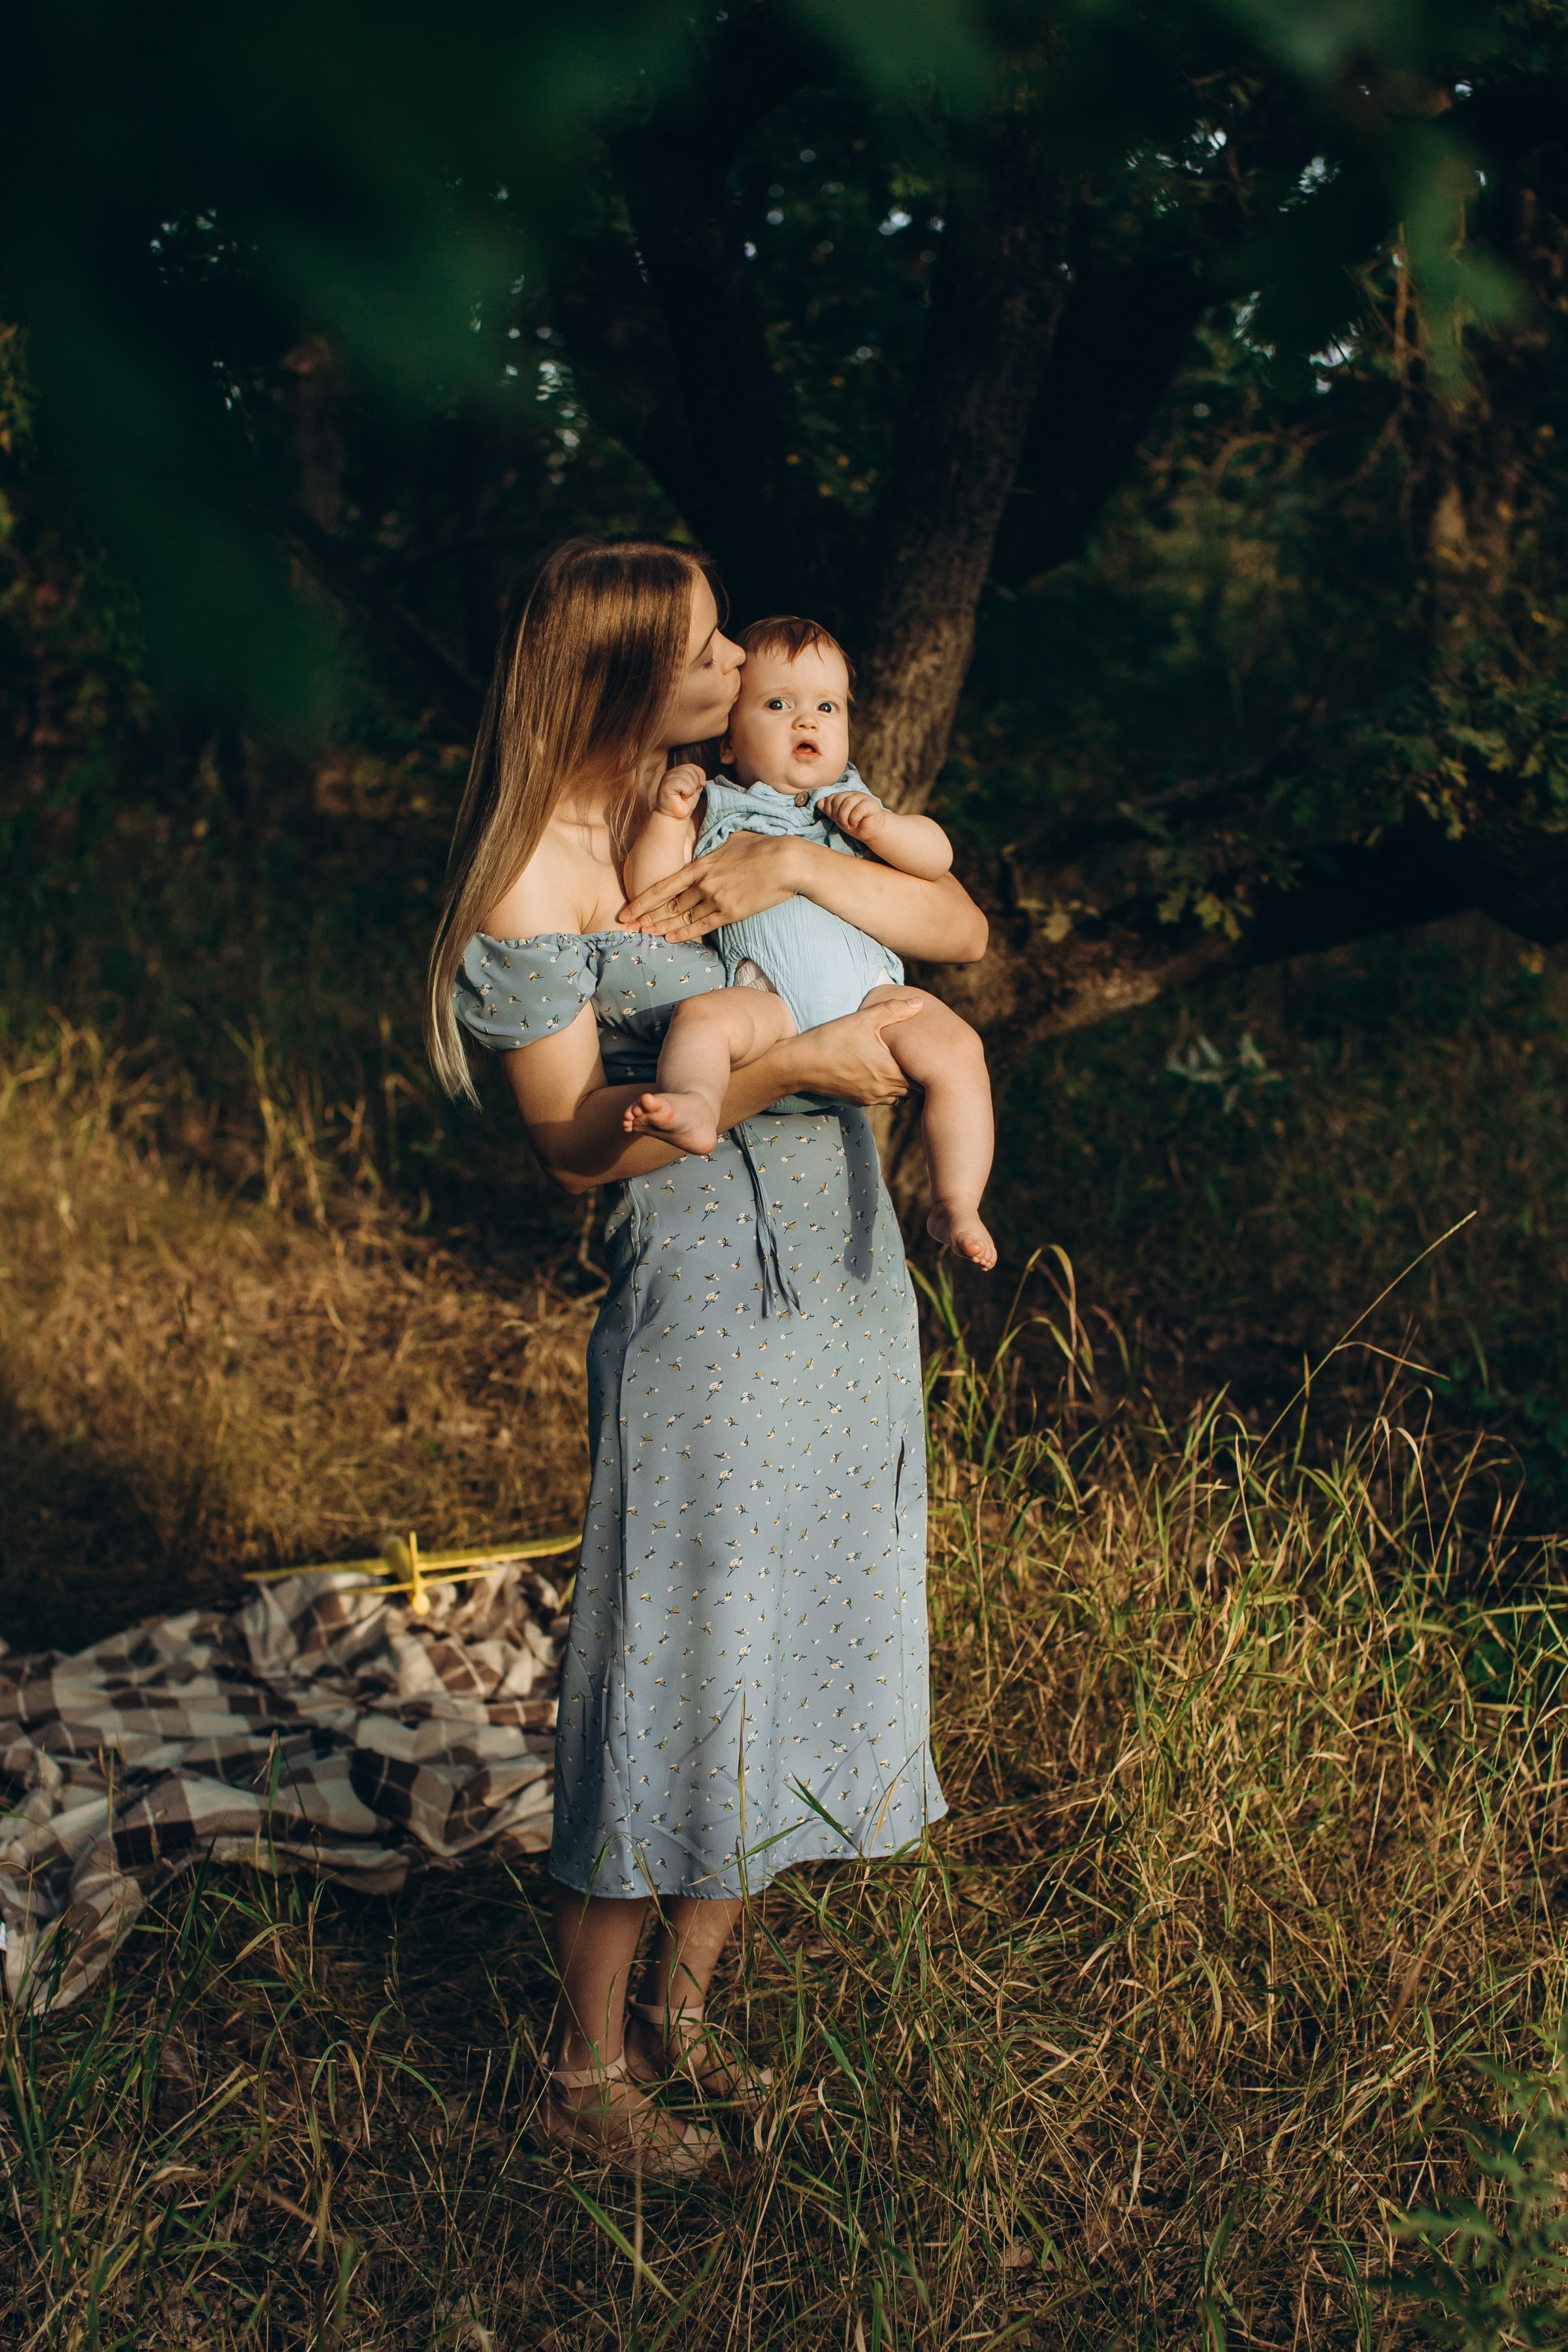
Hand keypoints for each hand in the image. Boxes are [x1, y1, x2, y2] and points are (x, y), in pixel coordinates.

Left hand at [619, 828, 808, 940]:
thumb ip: (712, 850)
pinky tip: (670, 938)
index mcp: (701, 865)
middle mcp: (704, 883)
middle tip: (629, 928)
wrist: (787, 861)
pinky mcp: (732, 912)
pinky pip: (702, 926)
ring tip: (645, 935)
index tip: (627, 911)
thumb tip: (706, 851)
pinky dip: (685, 933)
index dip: (642, 901)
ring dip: (662, 927)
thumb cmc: (762, 847)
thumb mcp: (730, 841)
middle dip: (647, 918)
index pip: (663, 886)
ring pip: (682, 917)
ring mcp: (717, 899)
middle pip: (669, 905)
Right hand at [654, 761, 706, 820]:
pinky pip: (683, 784)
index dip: (699, 776)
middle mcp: (671, 773)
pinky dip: (686, 793)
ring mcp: (668, 778)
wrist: (674, 817)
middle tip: (687, 795)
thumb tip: (702, 778)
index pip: (692, 767)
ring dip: (690, 790)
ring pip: (688, 777)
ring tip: (683, 797)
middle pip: (691, 770)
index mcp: (677, 772)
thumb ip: (697, 779)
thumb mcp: (694, 788)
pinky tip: (681, 798)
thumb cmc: (683, 804)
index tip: (699, 787)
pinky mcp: (666, 785)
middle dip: (694, 785)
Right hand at [783, 994, 923, 1105]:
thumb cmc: (832, 1039)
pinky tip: (886, 1075)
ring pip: (901, 1096)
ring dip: (906, 1084)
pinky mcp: (860, 1101)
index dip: (933, 1065)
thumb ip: (893, 1010)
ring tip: (910, 1068)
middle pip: (916, 1088)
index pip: (924, 1075)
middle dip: (922, 1075)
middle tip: (929, 1061)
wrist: (800, 1065)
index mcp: (891, 1070)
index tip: (937, 1054)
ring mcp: (872, 1097)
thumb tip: (919, 1004)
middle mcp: (885, 1088)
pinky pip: (884, 1099)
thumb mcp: (863, 1019)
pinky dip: (890, 1089)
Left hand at [817, 788, 885, 848]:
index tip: (836, 820)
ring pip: (847, 803)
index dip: (830, 810)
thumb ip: (829, 811)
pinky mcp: (871, 804)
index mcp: (845, 796)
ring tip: (849, 825)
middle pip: (838, 800)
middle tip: (844, 824)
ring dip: (845, 818)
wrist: (872, 832)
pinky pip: (857, 810)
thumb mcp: (839, 819)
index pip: (831, 798)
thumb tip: (819, 802)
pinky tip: (856, 824)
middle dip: (837, 815)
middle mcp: (853, 794)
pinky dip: (853, 819)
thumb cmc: (856, 825)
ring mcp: (863, 797)